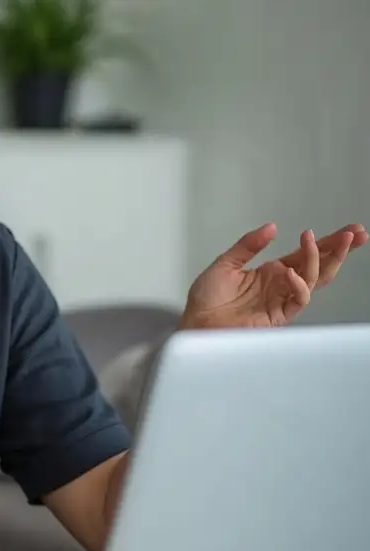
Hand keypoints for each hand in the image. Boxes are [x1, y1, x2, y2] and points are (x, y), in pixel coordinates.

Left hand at [182, 222, 367, 328]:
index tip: (350, 229)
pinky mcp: (278, 316)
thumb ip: (248, 245)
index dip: (327, 242)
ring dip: (320, 259)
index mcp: (271, 271)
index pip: (306, 254)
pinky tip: (292, 272)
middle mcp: (281, 284)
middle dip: (339, 250)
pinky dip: (299, 286)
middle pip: (319, 265)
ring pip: (314, 280)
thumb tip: (272, 227)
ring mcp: (281, 300)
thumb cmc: (207, 299)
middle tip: (356, 233)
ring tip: (319, 240)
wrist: (196, 323)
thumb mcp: (226, 263)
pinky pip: (298, 301)